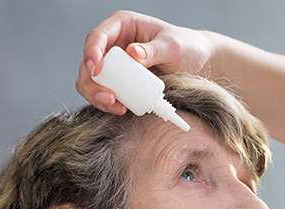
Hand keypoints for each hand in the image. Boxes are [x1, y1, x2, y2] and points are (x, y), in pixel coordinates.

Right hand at [77, 10, 213, 114]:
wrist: (196, 61)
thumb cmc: (186, 46)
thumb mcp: (173, 46)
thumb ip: (154, 50)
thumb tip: (133, 53)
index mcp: (123, 24)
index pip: (97, 36)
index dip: (91, 52)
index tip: (96, 70)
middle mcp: (114, 42)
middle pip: (88, 62)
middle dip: (93, 82)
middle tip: (108, 97)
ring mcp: (114, 62)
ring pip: (91, 80)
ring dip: (97, 95)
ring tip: (117, 106)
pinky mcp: (119, 79)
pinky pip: (103, 91)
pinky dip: (106, 102)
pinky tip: (121, 108)